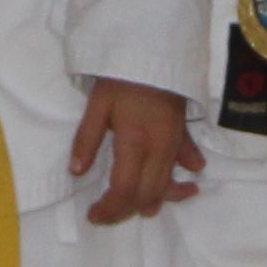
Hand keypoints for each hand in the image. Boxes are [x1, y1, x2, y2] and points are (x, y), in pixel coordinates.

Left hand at [69, 79, 201, 225]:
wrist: (155, 50)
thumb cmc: (122, 78)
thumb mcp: (97, 105)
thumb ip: (87, 139)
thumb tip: (76, 171)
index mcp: (135, 143)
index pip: (124, 189)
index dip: (109, 208)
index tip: (93, 214)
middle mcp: (159, 149)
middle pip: (147, 194)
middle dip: (127, 210)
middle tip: (108, 215)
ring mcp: (174, 143)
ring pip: (167, 183)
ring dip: (156, 200)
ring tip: (146, 211)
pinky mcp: (182, 132)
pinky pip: (185, 160)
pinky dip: (184, 173)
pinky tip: (189, 178)